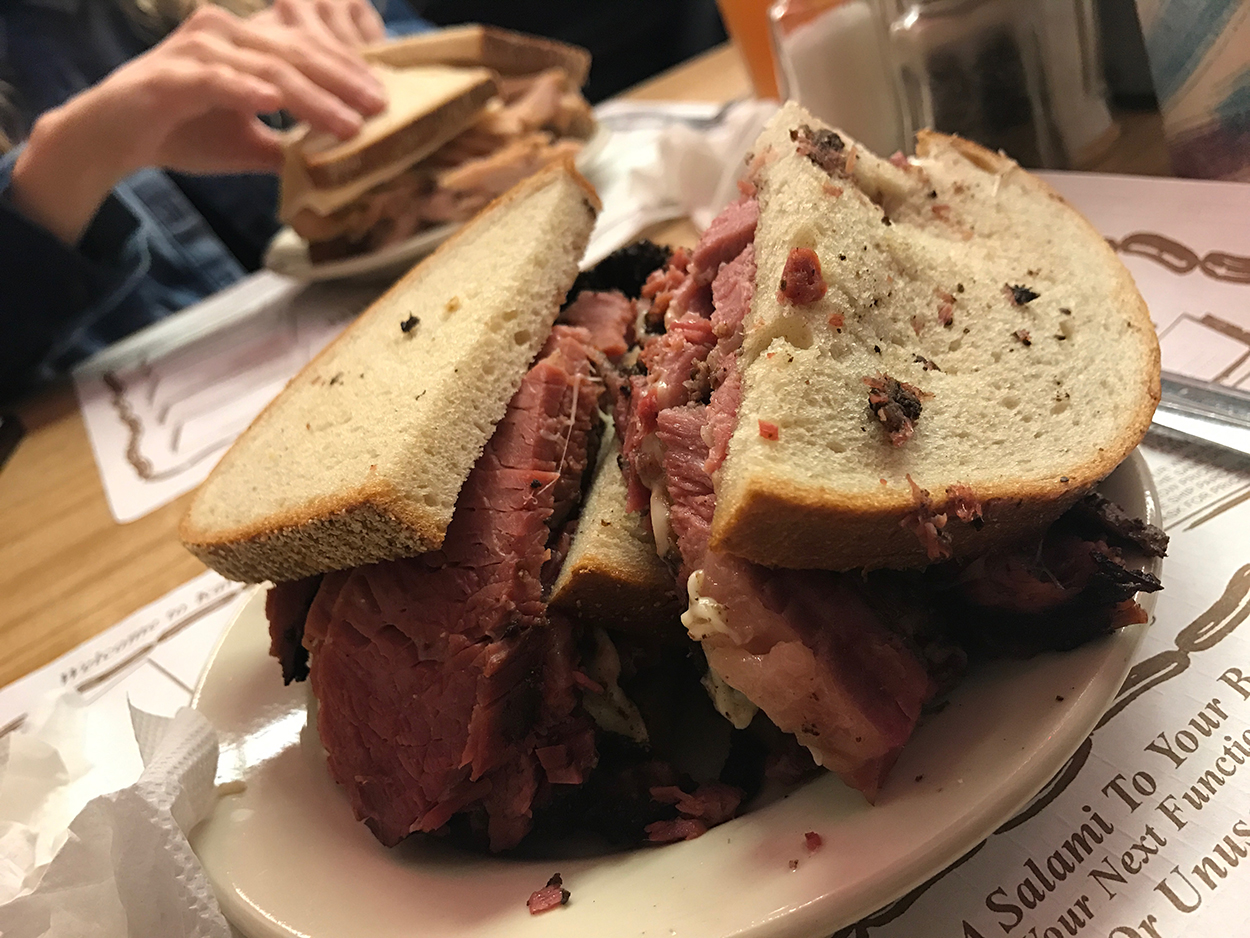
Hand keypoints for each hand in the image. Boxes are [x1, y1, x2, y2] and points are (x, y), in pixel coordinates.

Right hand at [9, 3, 386, 244]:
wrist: (112, 138)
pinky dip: (247, 90)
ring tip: (347, 121)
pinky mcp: (171, 74)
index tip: (386, 99)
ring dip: (311, 97)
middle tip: (381, 107)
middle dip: (343, 82)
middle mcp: (223, 32)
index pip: (307, 51)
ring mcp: (196, 49)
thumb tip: (339, 167)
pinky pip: (218, 79)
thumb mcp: (250, 142)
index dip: (348, 73)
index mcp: (245, 40)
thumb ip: (291, 146)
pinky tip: (275, 104)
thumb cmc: (182, 132)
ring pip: (267, 68)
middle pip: (296, 54)